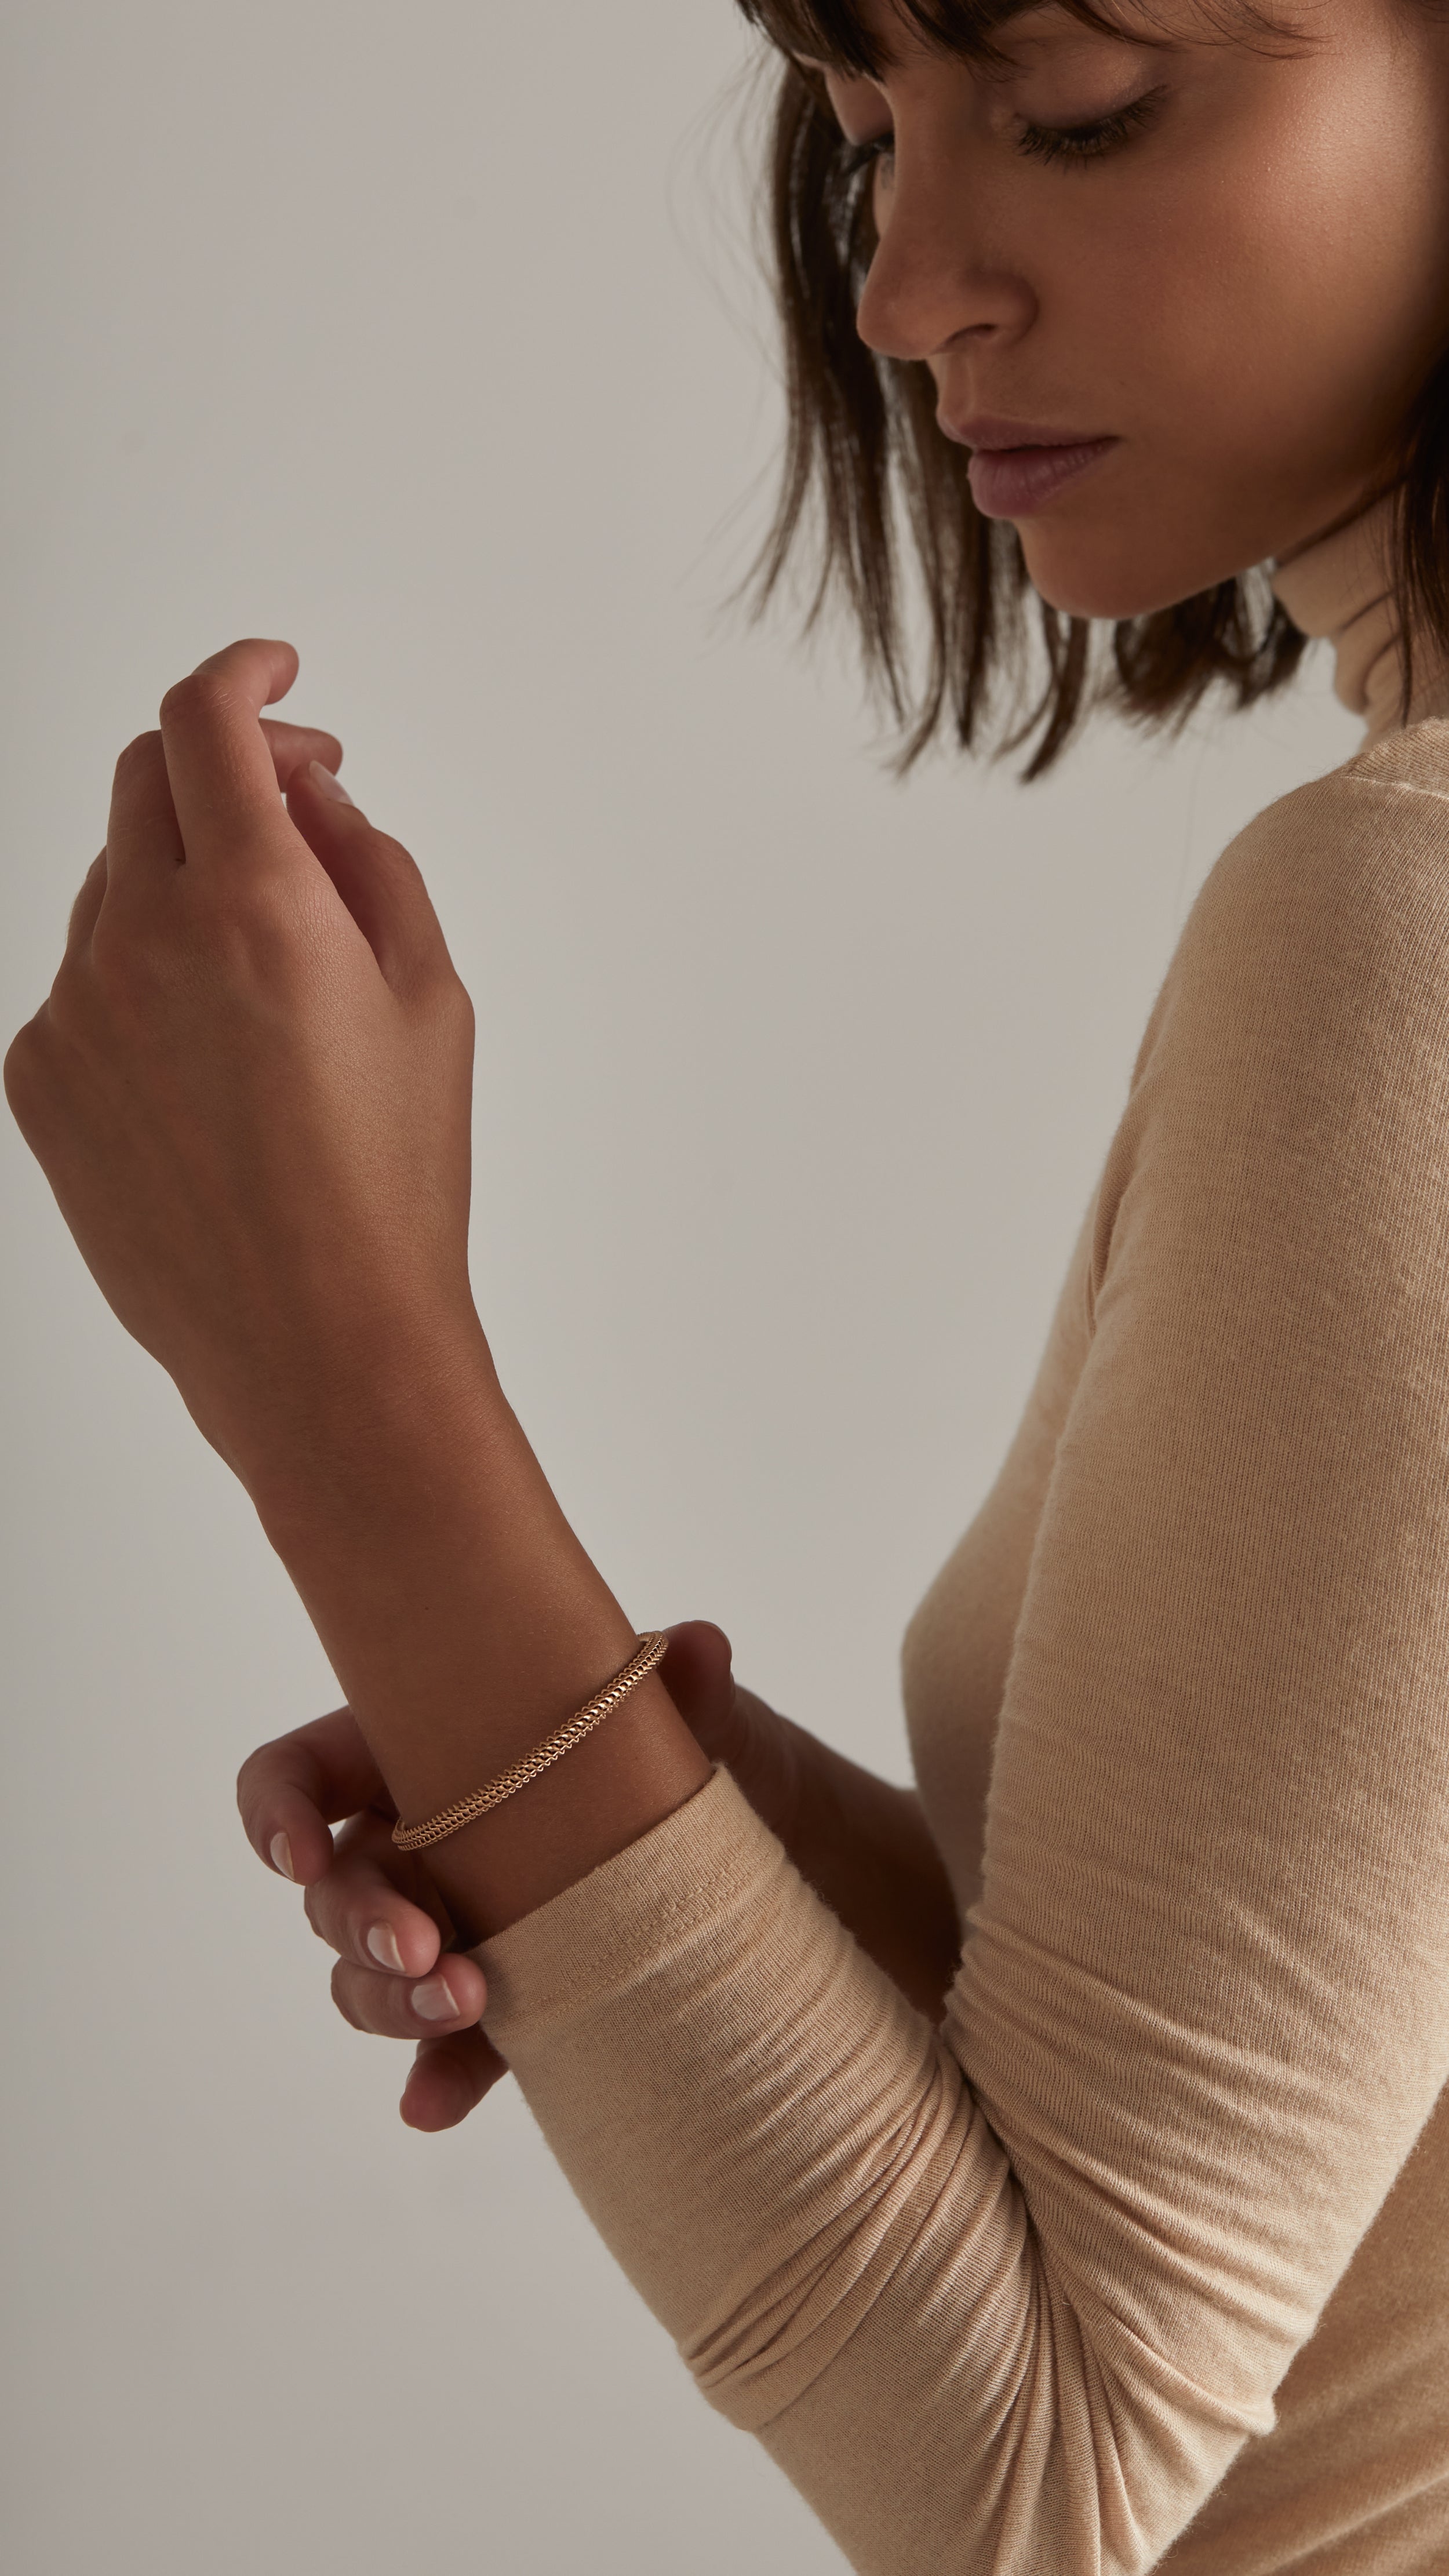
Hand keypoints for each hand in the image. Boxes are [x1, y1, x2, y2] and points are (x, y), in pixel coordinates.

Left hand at [4, 638, 480, 1497]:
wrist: (322, 1348)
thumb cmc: (394, 1187)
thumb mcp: (432, 998)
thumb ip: (369, 863)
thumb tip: (310, 798)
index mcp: (256, 909)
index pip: (206, 718)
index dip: (242, 669)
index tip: (275, 673)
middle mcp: (142, 944)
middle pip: (147, 782)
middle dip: (223, 770)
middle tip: (298, 807)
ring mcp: (73, 1015)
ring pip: (114, 888)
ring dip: (186, 887)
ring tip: (271, 987)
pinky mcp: (38, 1084)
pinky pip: (83, 984)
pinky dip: (141, 980)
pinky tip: (212, 1065)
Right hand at [236, 1620, 770, 2129]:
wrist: (741, 1833)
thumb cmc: (664, 1741)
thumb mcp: (672, 1707)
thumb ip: (678, 1683)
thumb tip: (701, 1648)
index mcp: (415, 1752)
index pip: (302, 1775)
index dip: (277, 1812)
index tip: (299, 1857)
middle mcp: (412, 1842)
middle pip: (334, 1893)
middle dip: (359, 1926)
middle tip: (423, 1948)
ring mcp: (446, 1929)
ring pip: (366, 1979)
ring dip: (394, 2003)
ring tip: (465, 2006)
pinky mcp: (493, 2003)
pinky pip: (443, 2050)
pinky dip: (435, 2078)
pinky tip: (433, 2105)